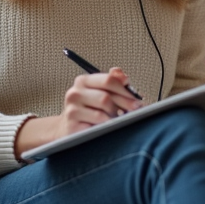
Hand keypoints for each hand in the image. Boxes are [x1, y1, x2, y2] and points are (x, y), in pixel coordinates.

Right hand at [15, 68, 143, 157]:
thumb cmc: (89, 109)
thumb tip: (123, 75)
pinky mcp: (72, 126)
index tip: (137, 99)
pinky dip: (107, 127)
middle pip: (106, 97)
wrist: (67, 128)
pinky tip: (111, 128)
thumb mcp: (99, 91)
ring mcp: (72, 110)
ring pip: (102, 113)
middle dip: (125, 105)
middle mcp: (74, 93)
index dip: (125, 89)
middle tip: (136, 111)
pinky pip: (96, 126)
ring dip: (116, 118)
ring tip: (121, 120)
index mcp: (83, 81)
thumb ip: (112, 81)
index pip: (108, 80)